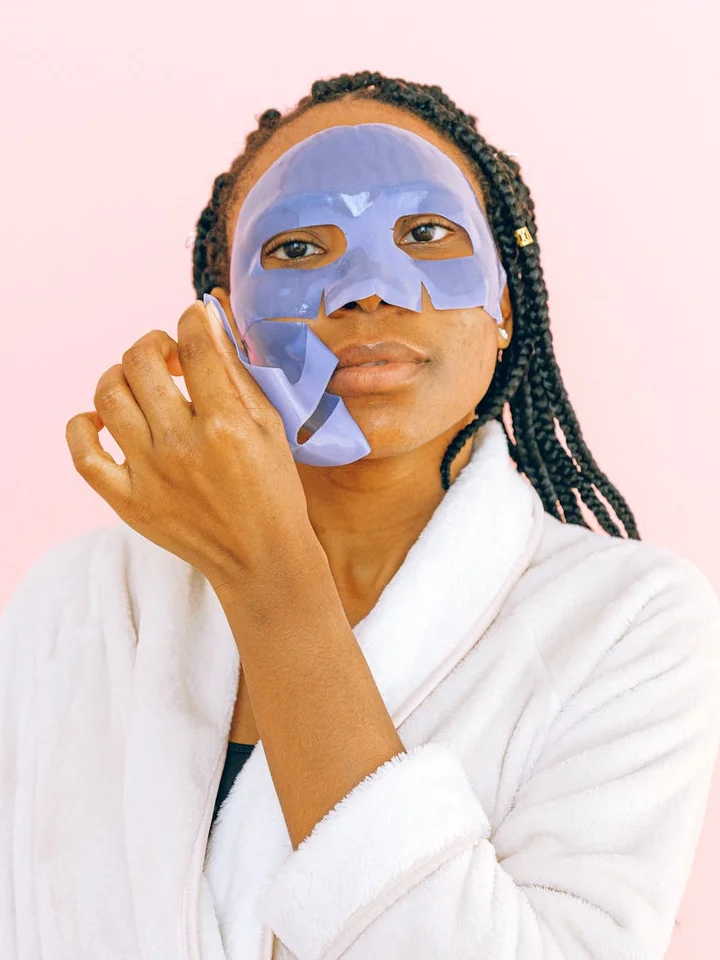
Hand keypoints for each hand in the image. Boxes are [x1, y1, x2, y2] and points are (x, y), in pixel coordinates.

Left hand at [65, 299, 312, 586]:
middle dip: (154, 343)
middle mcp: (181, 447)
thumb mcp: (270, 425)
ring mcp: (149, 475)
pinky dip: (83, 425)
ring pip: (108, 395)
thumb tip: (209, 321)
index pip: (194, 346)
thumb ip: (237, 372)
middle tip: (169, 357)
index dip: (191, 318)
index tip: (192, 317)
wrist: (261, 558)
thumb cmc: (273, 489)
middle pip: (140, 361)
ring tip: (141, 385)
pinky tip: (103, 420)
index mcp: (226, 425)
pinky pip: (82, 453)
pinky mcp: (128, 502)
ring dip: (121, 375)